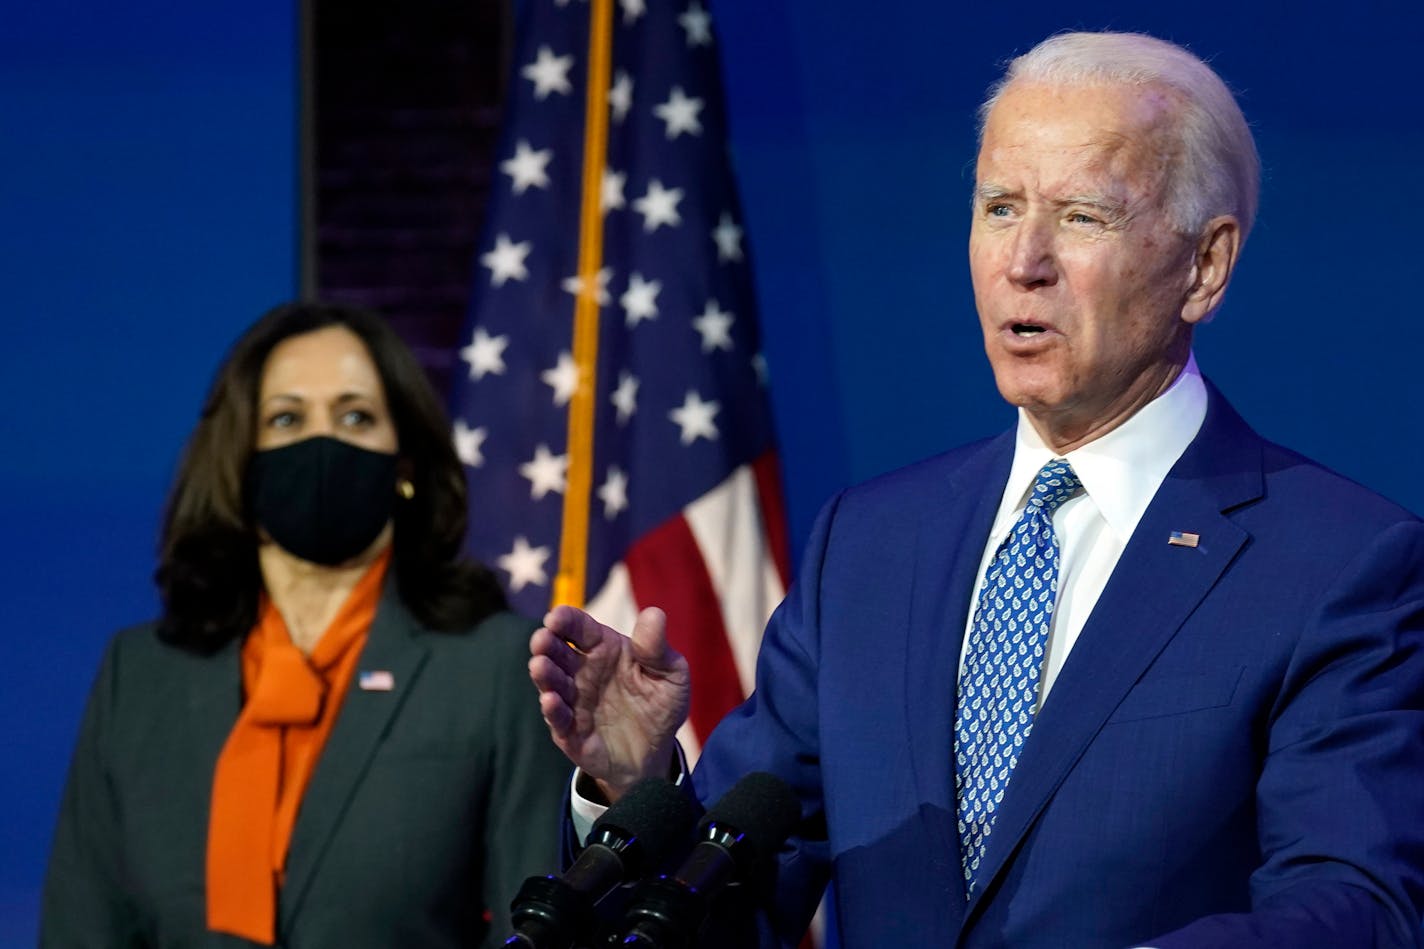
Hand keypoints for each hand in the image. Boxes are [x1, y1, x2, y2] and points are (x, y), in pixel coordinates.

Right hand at [529, 605, 690, 800]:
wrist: (657, 752)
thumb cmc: (661, 705)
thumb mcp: (671, 674)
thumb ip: (658, 648)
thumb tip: (654, 613)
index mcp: (605, 649)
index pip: (580, 629)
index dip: (566, 620)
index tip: (556, 616)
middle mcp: (583, 672)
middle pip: (557, 652)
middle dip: (546, 644)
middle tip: (542, 639)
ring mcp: (574, 702)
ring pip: (552, 684)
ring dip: (544, 674)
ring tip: (539, 665)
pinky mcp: (571, 733)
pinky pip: (558, 720)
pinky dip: (553, 710)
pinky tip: (550, 700)